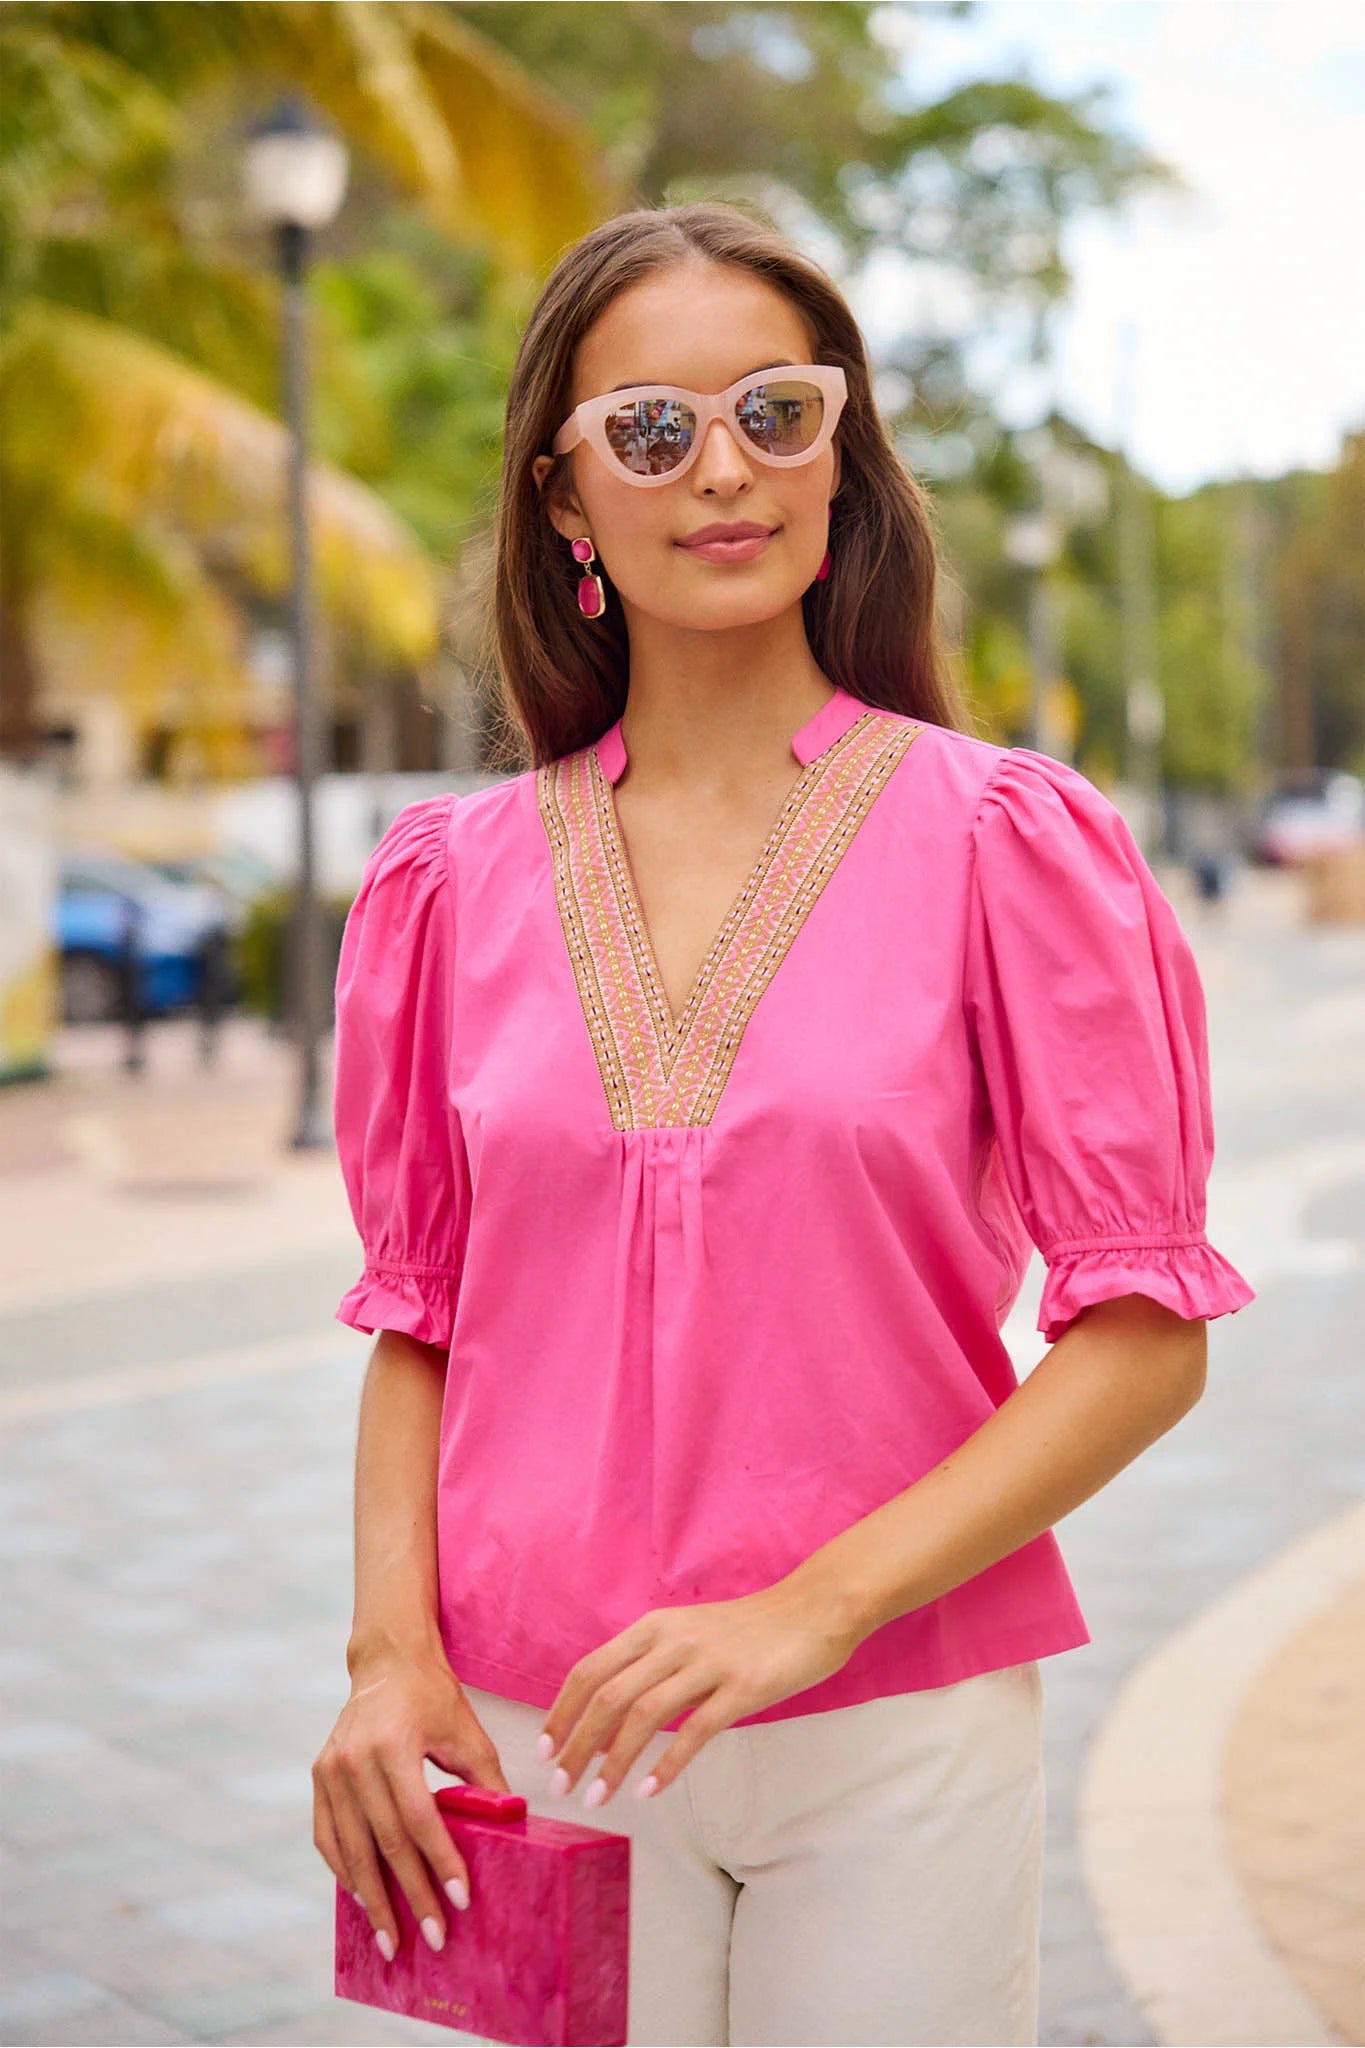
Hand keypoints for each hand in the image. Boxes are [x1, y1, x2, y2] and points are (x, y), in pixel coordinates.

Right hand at [313, 1650, 510, 1961]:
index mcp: (394, 1744)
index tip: (460, 1900)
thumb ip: (485, 1781)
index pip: (418, 1817)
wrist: (387, 1662)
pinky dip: (344, 1872)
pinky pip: (327, 1837)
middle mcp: (354, 1758)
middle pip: (383, 1842)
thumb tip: (512, 1829)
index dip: (439, 1862)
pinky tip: (363, 1899)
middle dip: (409, 1895)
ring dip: (372, 1899)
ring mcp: (331, 1769)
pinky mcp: (319, 1776)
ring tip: (391, 1940)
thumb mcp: (466, 1732)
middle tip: (432, 1937)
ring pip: (351, 1849)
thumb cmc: (433, 1697)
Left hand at [538, 1581, 857, 1808]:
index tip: (545, 1748)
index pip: (591, 1669)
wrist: (814, 1609)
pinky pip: (695, 1731)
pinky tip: (649, 1791)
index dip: (562, 1711)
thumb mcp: (689, 1632)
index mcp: (654, 1626)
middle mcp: (674, 1640)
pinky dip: (667, 1765)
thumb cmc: (750, 1629)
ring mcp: (708, 1663)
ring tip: (596, 1798)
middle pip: (608, 1696)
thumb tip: (609, 1714)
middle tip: (560, 1785)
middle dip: (577, 1745)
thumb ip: (652, 1663)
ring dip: (613, 1761)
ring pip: (644, 1716)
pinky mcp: (742, 1687)